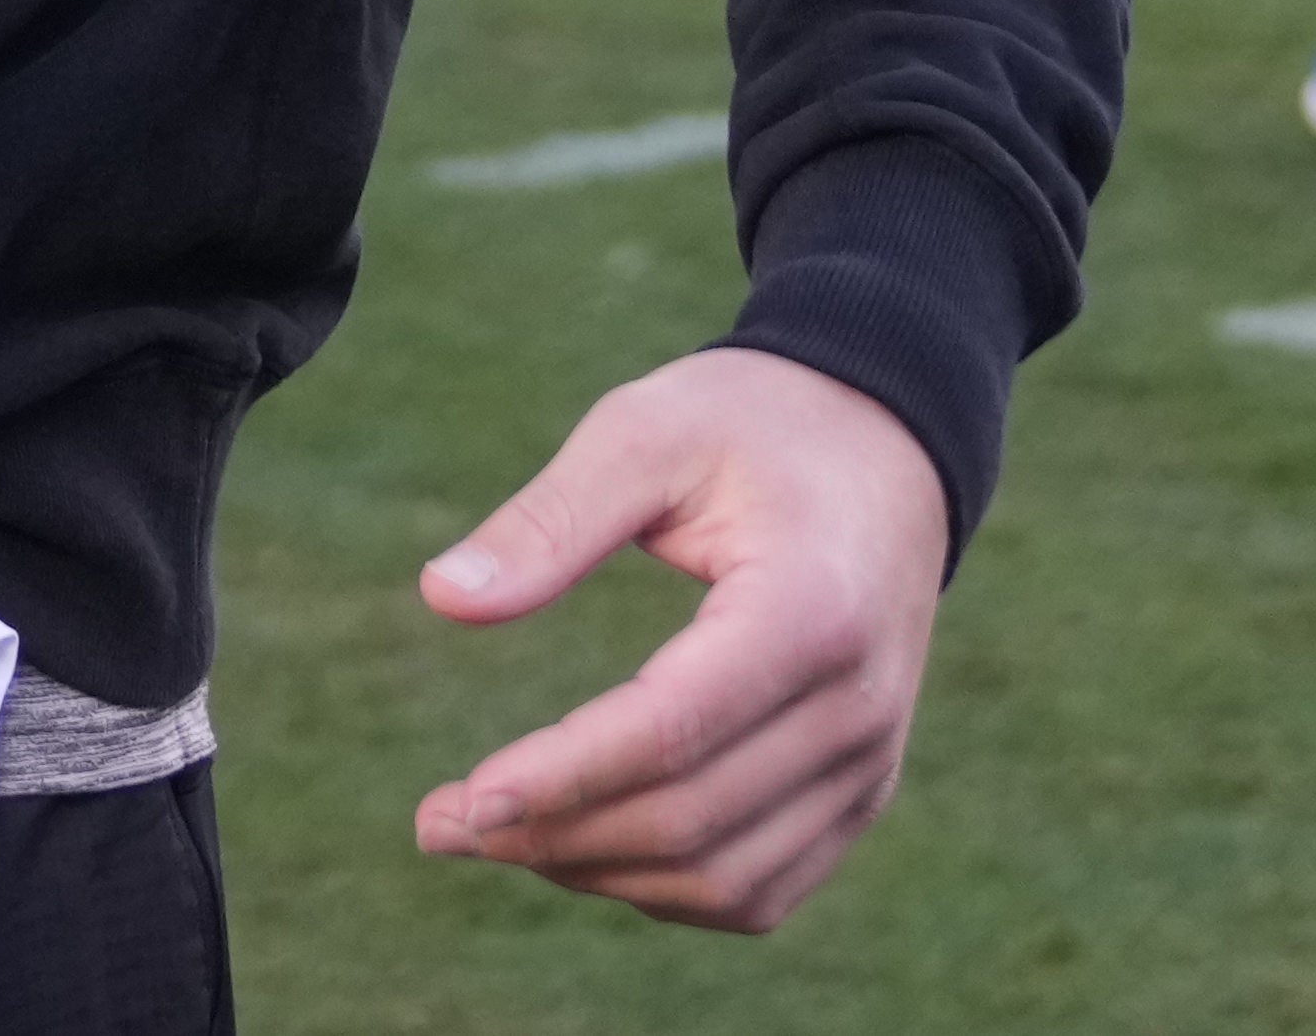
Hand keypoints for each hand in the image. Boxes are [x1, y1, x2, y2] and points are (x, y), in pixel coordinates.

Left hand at [408, 346, 948, 933]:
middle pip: (690, 821)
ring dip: (597, 873)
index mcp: (810, 610)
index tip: (458, 801)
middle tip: (435, 823)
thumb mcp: (643, 432)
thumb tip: (440, 597)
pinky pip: (762, 888)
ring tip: (491, 836)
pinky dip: (662, 889)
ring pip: (724, 880)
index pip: (672, 732)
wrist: (880, 444)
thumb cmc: (749, 426)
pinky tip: (577, 847)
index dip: (560, 777)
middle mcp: (857, 708)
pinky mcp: (862, 793)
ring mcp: (869, 764)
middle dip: (551, 836)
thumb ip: (548, 520)